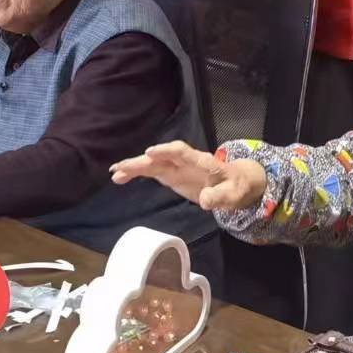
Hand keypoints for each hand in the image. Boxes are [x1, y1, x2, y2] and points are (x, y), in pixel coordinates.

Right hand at [110, 140, 267, 212]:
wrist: (236, 183)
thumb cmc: (237, 186)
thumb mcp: (234, 195)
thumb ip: (220, 197)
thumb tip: (205, 200)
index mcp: (202, 162)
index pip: (182, 152)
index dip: (166, 151)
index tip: (150, 153)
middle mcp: (185, 161)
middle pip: (161, 158)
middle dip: (142, 161)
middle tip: (122, 167)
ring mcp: (177, 168)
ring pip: (153, 164)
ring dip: (134, 166)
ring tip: (115, 173)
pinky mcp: (171, 176)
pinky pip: (151, 172)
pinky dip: (136, 173)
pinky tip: (120, 177)